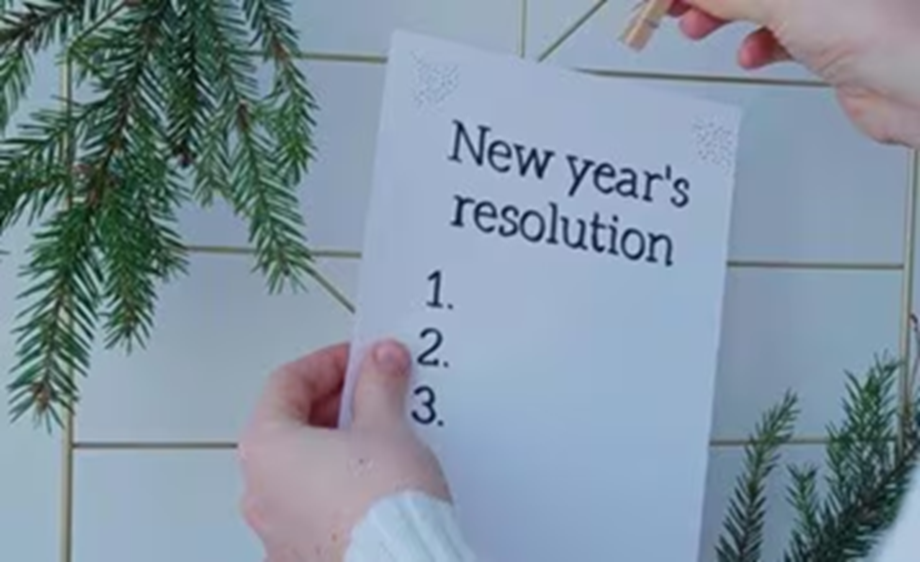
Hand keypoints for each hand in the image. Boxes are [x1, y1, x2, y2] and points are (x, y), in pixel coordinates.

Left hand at [238, 339, 450, 561]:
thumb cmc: (381, 508)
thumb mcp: (386, 426)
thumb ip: (379, 384)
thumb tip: (380, 363)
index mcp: (265, 448)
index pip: (286, 383)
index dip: (329, 363)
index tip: (360, 359)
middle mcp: (260, 491)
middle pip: (290, 426)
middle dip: (337, 404)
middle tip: (377, 391)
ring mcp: (277, 530)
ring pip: (302, 470)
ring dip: (338, 445)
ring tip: (384, 437)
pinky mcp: (302, 554)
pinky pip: (315, 506)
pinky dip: (340, 486)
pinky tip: (378, 482)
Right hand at [671, 0, 919, 146]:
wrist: (917, 85)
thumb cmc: (877, 27)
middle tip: (671, 5)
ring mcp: (829, 8)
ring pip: (761, 5)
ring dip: (723, 17)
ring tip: (697, 27)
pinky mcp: (831, 40)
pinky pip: (781, 35)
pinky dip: (759, 44)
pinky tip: (750, 54)